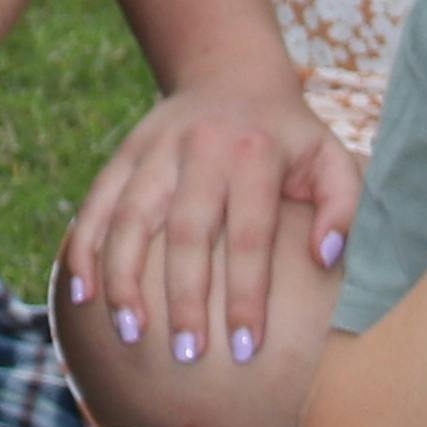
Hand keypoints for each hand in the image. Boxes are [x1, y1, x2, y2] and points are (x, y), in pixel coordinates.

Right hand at [58, 68, 357, 373]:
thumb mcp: (331, 158)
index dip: (247, 296)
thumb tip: (325, 258)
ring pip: (130, 218)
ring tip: (131, 332)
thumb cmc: (289, 136)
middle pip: (186, 233)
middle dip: (185, 298)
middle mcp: (201, 149)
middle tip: (187, 354)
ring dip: (125, 278)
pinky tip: (83, 294)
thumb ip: (343, 205)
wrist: (231, 72)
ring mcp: (155, 151)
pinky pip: (97, 203)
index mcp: (255, 155)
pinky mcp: (124, 154)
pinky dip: (86, 248)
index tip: (247, 349)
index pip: (249, 236)